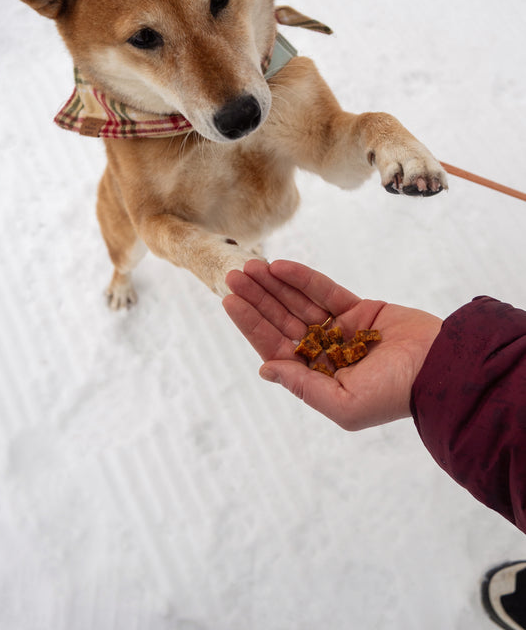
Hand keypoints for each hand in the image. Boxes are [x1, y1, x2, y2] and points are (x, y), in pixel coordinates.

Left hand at [223, 259, 442, 429]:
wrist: (441, 368)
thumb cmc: (394, 395)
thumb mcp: (344, 404)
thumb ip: (303, 386)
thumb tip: (265, 368)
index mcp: (318, 378)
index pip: (276, 346)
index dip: (252, 324)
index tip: (230, 302)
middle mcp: (325, 353)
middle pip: (282, 320)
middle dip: (257, 299)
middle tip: (232, 276)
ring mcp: (341, 330)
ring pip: (298, 302)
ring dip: (273, 285)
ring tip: (249, 266)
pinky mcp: (359, 309)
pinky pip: (324, 290)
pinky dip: (302, 278)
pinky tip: (280, 267)